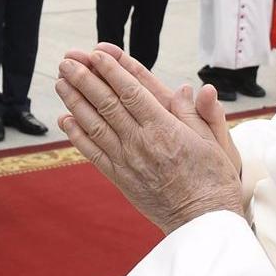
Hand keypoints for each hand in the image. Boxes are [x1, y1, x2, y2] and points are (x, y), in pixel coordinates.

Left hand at [55, 44, 242, 233]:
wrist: (202, 222)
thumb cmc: (213, 180)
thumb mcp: (214, 142)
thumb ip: (197, 114)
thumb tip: (188, 88)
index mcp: (165, 130)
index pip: (132, 93)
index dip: (111, 71)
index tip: (96, 53)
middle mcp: (141, 143)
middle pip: (107, 105)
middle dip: (85, 79)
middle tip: (68, 60)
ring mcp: (127, 162)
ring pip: (94, 126)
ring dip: (75, 102)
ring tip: (61, 82)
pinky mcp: (120, 179)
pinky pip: (93, 153)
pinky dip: (77, 135)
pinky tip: (65, 119)